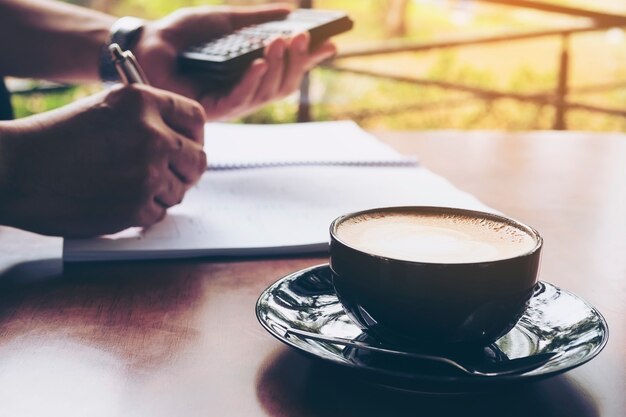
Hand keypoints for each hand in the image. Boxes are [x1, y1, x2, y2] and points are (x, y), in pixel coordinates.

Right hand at [0, 85, 205, 236]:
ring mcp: (147, 172)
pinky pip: (158, 213)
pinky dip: (142, 212)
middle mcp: (152, 135)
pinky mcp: (136, 206)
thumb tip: (181, 138)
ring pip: (180, 191)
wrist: (14, 169)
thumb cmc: (54, 139)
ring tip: (129, 186)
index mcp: (143, 102)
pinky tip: (117, 200)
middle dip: (186, 169)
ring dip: (161, 193)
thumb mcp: (105, 109)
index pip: (196, 117)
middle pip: (198, 159)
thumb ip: (147, 118)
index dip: (194, 135)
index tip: (188, 145)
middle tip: (168, 173)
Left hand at [135, 4, 336, 120]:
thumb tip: (289, 10)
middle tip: (304, 36)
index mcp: (252, 73)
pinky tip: (260, 62)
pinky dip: (252, 81)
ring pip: (267, 93)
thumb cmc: (184, 35)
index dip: (310, 59)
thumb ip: (256, 18)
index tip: (332, 44)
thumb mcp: (226, 20)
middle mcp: (246, 91)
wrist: (148, 44)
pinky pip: (239, 99)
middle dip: (298, 61)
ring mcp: (231, 102)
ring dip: (278, 67)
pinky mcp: (212, 109)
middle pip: (284, 84)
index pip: (289, 69)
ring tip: (282, 41)